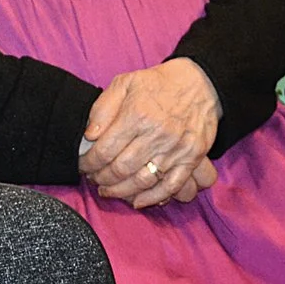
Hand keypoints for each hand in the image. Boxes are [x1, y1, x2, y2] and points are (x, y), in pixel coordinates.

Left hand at [76, 58, 221, 208]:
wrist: (201, 84)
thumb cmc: (159, 84)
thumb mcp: (125, 83)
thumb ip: (103, 108)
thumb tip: (89, 135)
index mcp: (137, 115)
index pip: (105, 149)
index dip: (89, 162)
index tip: (83, 165)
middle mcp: (156, 134)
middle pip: (121, 169)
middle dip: (102, 178)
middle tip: (94, 179)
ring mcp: (175, 149)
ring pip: (142, 181)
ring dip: (121, 191)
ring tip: (108, 190)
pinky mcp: (191, 159)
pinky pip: (169, 186)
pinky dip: (152, 198)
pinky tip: (137, 201)